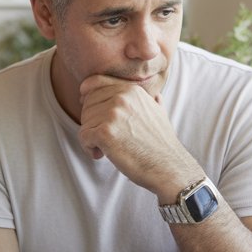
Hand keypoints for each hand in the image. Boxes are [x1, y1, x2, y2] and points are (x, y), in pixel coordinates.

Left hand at [77, 75, 202, 196]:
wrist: (168, 167)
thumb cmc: (163, 145)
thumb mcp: (160, 114)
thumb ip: (152, 102)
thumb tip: (156, 96)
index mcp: (132, 90)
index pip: (95, 84)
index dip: (88, 98)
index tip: (87, 110)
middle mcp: (121, 97)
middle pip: (87, 104)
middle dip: (91, 122)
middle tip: (104, 139)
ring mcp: (113, 114)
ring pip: (84, 122)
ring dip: (91, 138)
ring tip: (106, 149)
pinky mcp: (105, 132)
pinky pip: (83, 136)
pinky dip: (89, 148)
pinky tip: (101, 155)